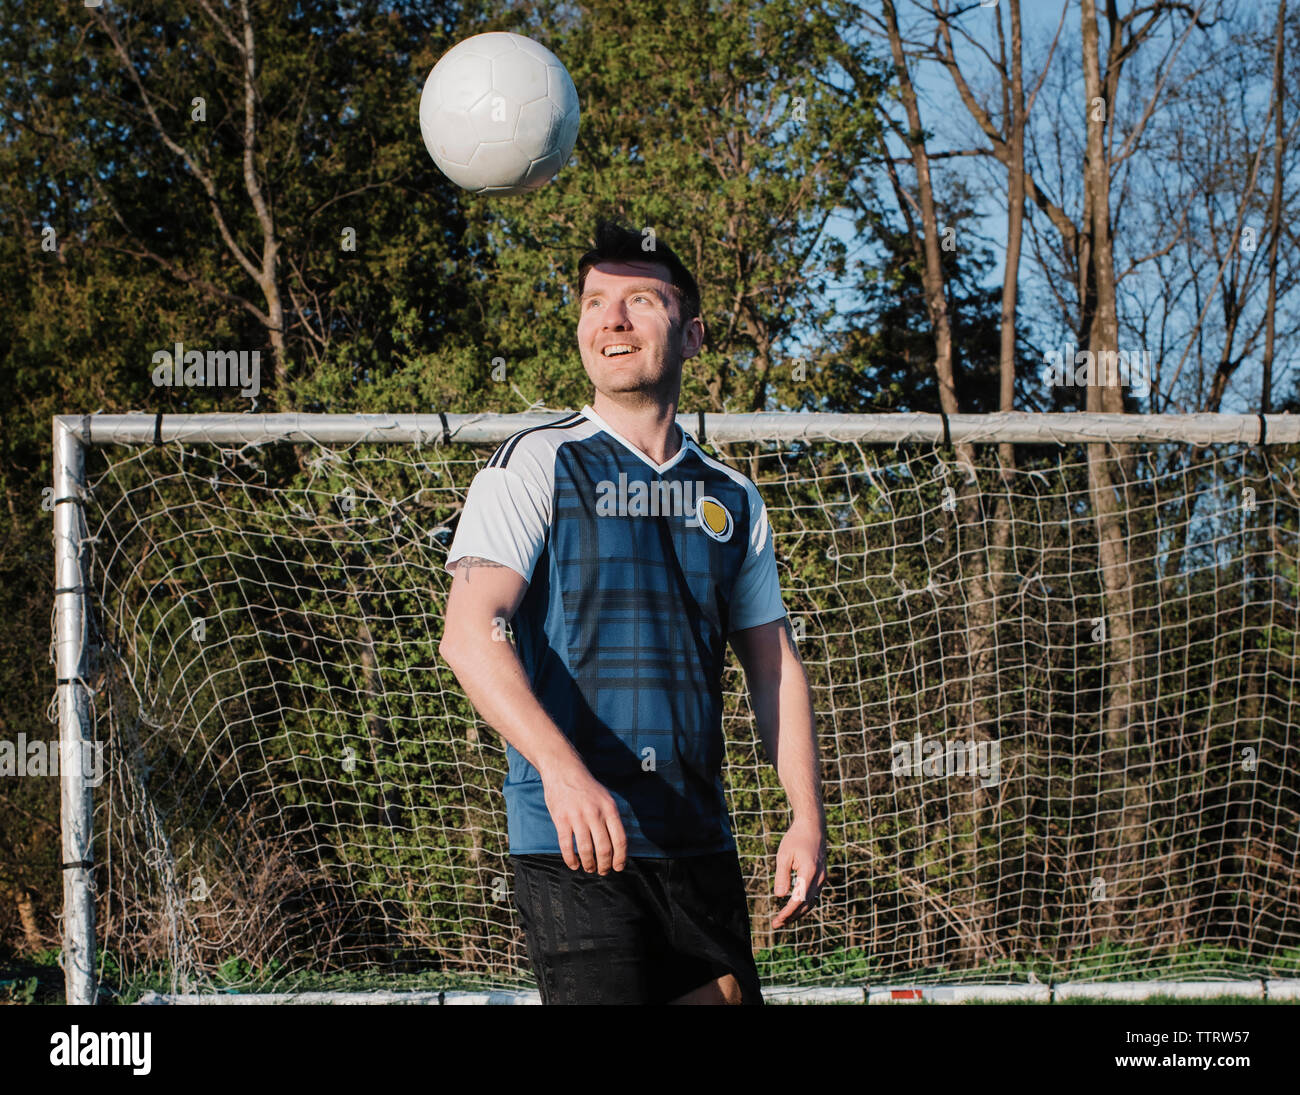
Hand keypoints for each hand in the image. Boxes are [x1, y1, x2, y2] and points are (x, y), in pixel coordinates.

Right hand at [541, 758, 627, 873]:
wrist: (564, 770)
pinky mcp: (561, 819)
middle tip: (603, 871)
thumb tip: (618, 845)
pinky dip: (571, 859)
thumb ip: (611, 818)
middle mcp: (595, 813)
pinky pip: (567, 846)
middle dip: (605, 865)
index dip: (620, 857)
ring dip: (589, 864)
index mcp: (609, 809)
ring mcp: (577, 817)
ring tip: (589, 868)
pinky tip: (574, 864)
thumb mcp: (606, 798)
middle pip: (604, 848)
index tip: (618, 867)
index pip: (620, 839)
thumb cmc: (586, 787)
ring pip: (586, 850)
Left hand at [772, 817, 826, 928]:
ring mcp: (822, 878)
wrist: (812, 826)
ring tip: (784, 920)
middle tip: (776, 925)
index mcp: (809, 873)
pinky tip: (793, 908)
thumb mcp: (783, 855)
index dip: (787, 913)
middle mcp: (819, 878)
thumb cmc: (796, 839)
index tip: (777, 921)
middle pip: (806, 905)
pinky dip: (804, 904)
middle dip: (791, 917)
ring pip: (811, 902)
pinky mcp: (821, 876)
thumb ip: (781, 876)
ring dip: (798, 913)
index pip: (798, 900)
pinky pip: (813, 895)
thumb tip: (780, 896)